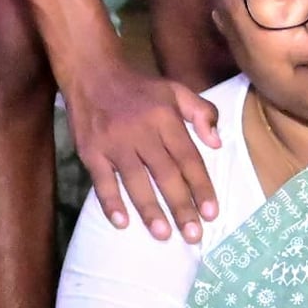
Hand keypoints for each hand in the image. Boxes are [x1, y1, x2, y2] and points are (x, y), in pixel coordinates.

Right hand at [63, 45, 221, 242]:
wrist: (92, 72)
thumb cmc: (139, 87)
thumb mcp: (176, 90)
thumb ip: (202, 112)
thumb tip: (217, 143)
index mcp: (165, 118)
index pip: (188, 158)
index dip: (201, 187)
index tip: (212, 213)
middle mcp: (142, 132)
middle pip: (166, 175)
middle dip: (181, 207)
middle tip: (193, 235)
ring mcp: (114, 143)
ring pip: (136, 182)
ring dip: (150, 210)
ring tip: (163, 235)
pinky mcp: (91, 151)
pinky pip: (102, 181)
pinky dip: (111, 202)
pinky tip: (122, 223)